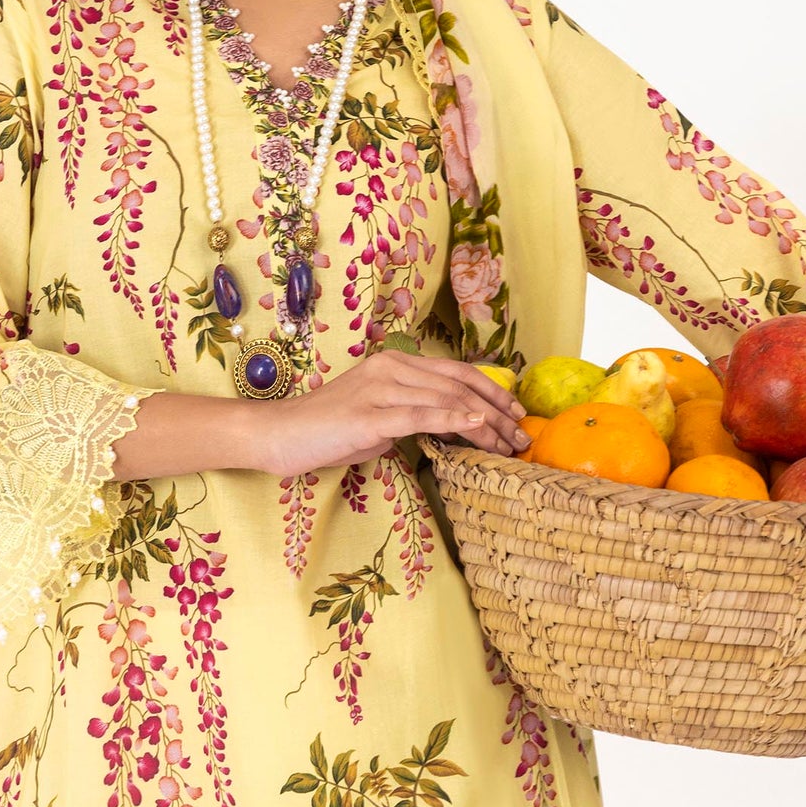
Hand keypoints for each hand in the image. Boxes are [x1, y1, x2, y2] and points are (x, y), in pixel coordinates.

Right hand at [265, 351, 531, 478]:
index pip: (456, 371)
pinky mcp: (370, 415)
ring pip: (447, 400)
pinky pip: (421, 416)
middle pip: (458, 385)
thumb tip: (454, 426)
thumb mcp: (379, 416)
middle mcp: (391, 367)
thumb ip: (414, 413)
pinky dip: (455, 420)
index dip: (492, 390)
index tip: (516, 412)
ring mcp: (380, 389)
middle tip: (522, 437)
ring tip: (508, 444)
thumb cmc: (330, 430)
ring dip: (486, 424)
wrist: (283, 434)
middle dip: (498, 412)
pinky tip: (477, 427)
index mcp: (395, 362)